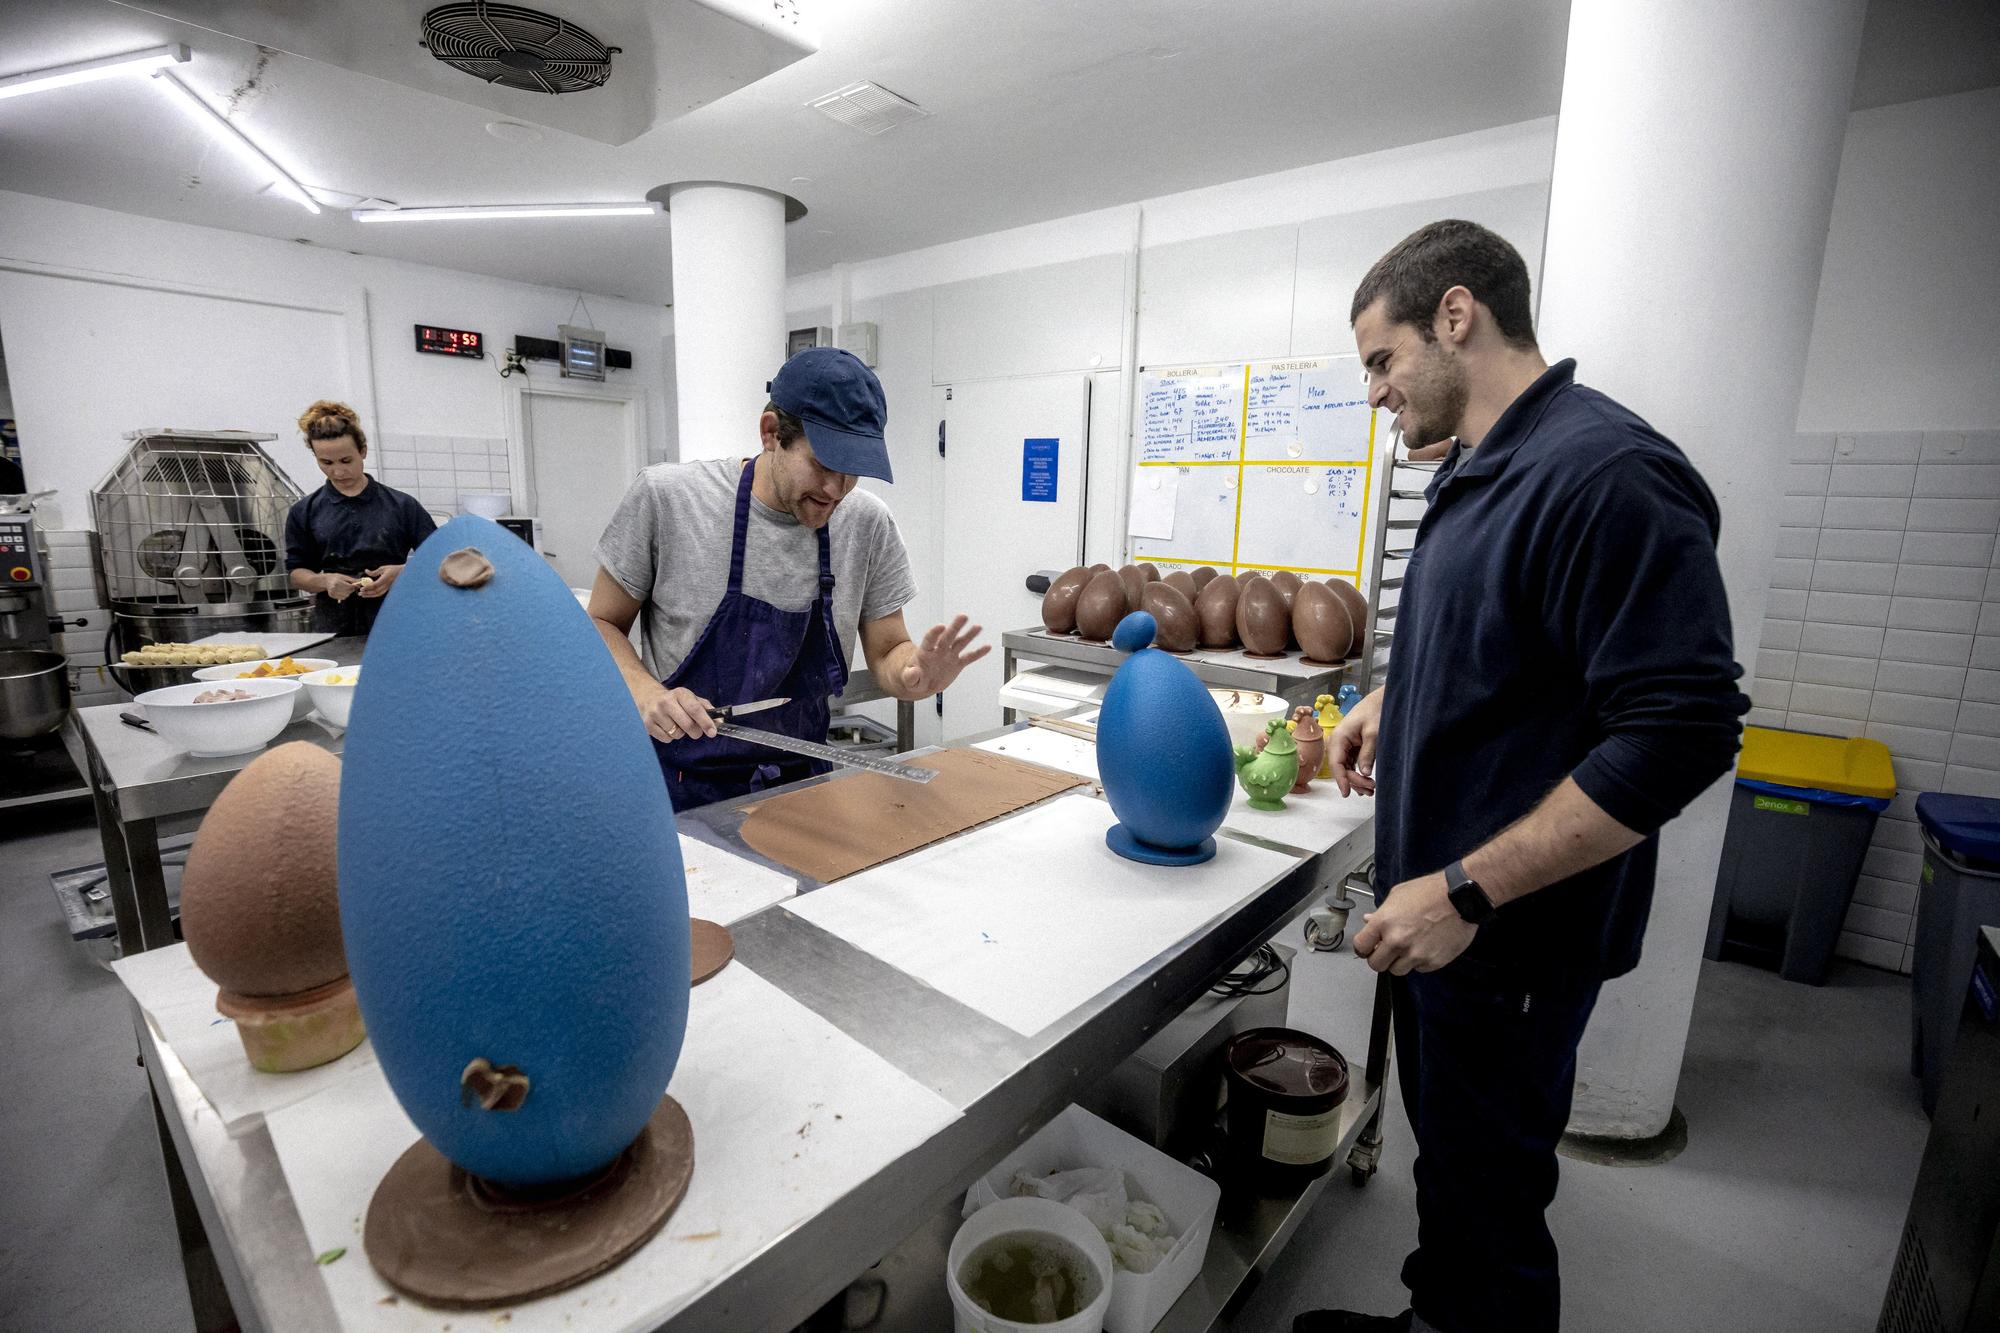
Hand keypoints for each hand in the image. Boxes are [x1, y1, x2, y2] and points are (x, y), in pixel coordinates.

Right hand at [322, 573, 362, 602]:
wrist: (326, 580)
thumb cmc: (336, 577)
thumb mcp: (344, 577)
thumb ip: (353, 580)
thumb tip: (361, 582)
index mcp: (337, 582)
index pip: (349, 586)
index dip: (354, 586)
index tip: (356, 585)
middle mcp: (334, 588)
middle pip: (348, 591)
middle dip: (351, 589)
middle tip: (350, 586)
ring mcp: (332, 592)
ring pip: (346, 595)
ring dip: (348, 593)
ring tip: (345, 588)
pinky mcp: (332, 595)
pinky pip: (342, 597)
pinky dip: (344, 595)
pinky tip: (342, 591)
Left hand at [359, 564, 401, 597]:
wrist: (403, 574)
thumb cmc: (393, 569)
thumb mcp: (383, 568)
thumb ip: (374, 572)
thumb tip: (366, 571)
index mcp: (385, 579)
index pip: (375, 585)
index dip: (368, 587)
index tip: (362, 588)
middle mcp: (387, 585)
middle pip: (376, 591)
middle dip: (367, 592)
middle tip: (360, 593)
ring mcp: (388, 588)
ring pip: (378, 594)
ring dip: (369, 595)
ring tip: (363, 595)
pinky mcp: (388, 589)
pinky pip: (380, 593)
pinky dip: (373, 595)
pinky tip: (369, 594)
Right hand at [639, 685, 716, 744]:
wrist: (649, 698)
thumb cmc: (675, 701)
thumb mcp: (691, 699)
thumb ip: (706, 709)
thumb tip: (720, 721)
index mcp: (680, 694)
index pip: (695, 709)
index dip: (705, 722)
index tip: (713, 732)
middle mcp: (666, 702)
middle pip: (687, 725)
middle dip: (696, 732)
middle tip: (696, 731)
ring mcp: (655, 713)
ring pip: (676, 734)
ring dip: (681, 733)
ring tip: (676, 724)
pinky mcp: (648, 724)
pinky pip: (666, 739)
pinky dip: (670, 737)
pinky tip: (667, 727)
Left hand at [899, 615, 988, 694]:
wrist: (923, 684)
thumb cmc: (913, 679)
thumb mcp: (908, 680)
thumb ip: (910, 676)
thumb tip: (914, 672)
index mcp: (925, 651)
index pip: (930, 639)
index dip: (935, 633)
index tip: (941, 626)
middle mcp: (939, 650)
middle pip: (948, 636)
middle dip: (955, 627)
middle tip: (963, 616)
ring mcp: (949, 656)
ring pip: (960, 643)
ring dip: (969, 635)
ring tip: (978, 627)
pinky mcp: (957, 664)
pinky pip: (969, 657)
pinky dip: (978, 653)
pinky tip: (987, 647)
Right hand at [1328, 687, 1382, 794]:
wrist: (1380, 700)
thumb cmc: (1375, 712)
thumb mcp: (1373, 734)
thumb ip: (1368, 754)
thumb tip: (1364, 773)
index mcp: (1339, 737)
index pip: (1336, 764)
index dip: (1341, 780)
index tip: (1347, 793)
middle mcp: (1338, 742)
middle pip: (1340, 769)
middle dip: (1354, 781)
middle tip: (1371, 789)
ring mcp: (1344, 745)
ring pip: (1346, 768)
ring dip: (1356, 780)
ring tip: (1371, 789)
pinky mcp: (1351, 747)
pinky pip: (1351, 764)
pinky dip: (1358, 773)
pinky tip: (1366, 781)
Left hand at [1352, 872, 1477, 974]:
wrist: (1460, 897)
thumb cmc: (1431, 891)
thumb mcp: (1398, 895)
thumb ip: (1381, 912)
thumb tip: (1369, 922)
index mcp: (1384, 922)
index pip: (1360, 947)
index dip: (1363, 948)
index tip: (1367, 948)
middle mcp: (1397, 941)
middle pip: (1376, 965)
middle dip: (1380, 958)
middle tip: (1388, 950)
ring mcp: (1415, 954)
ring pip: (1397, 970)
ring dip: (1400, 961)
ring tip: (1411, 945)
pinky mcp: (1433, 962)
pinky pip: (1419, 969)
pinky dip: (1420, 961)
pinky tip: (1427, 945)